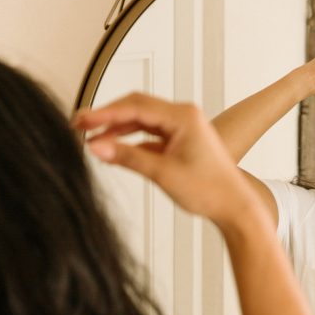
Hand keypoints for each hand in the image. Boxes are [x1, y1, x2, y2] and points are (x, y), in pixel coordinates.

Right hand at [73, 93, 253, 226]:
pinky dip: (131, 140)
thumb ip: (128, 158)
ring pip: (141, 121)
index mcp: (183, 117)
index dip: (104, 112)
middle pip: (136, 108)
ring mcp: (182, 128)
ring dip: (117, 128)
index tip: (82, 120)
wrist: (234, 207)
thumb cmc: (210, 190)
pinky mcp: (179, 141)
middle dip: (107, 116)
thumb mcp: (162, 174)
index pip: (135, 107)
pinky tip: (113, 148)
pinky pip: (149, 134)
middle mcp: (183, 116)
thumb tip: (97, 146)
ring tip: (92, 137)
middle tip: (79, 124)